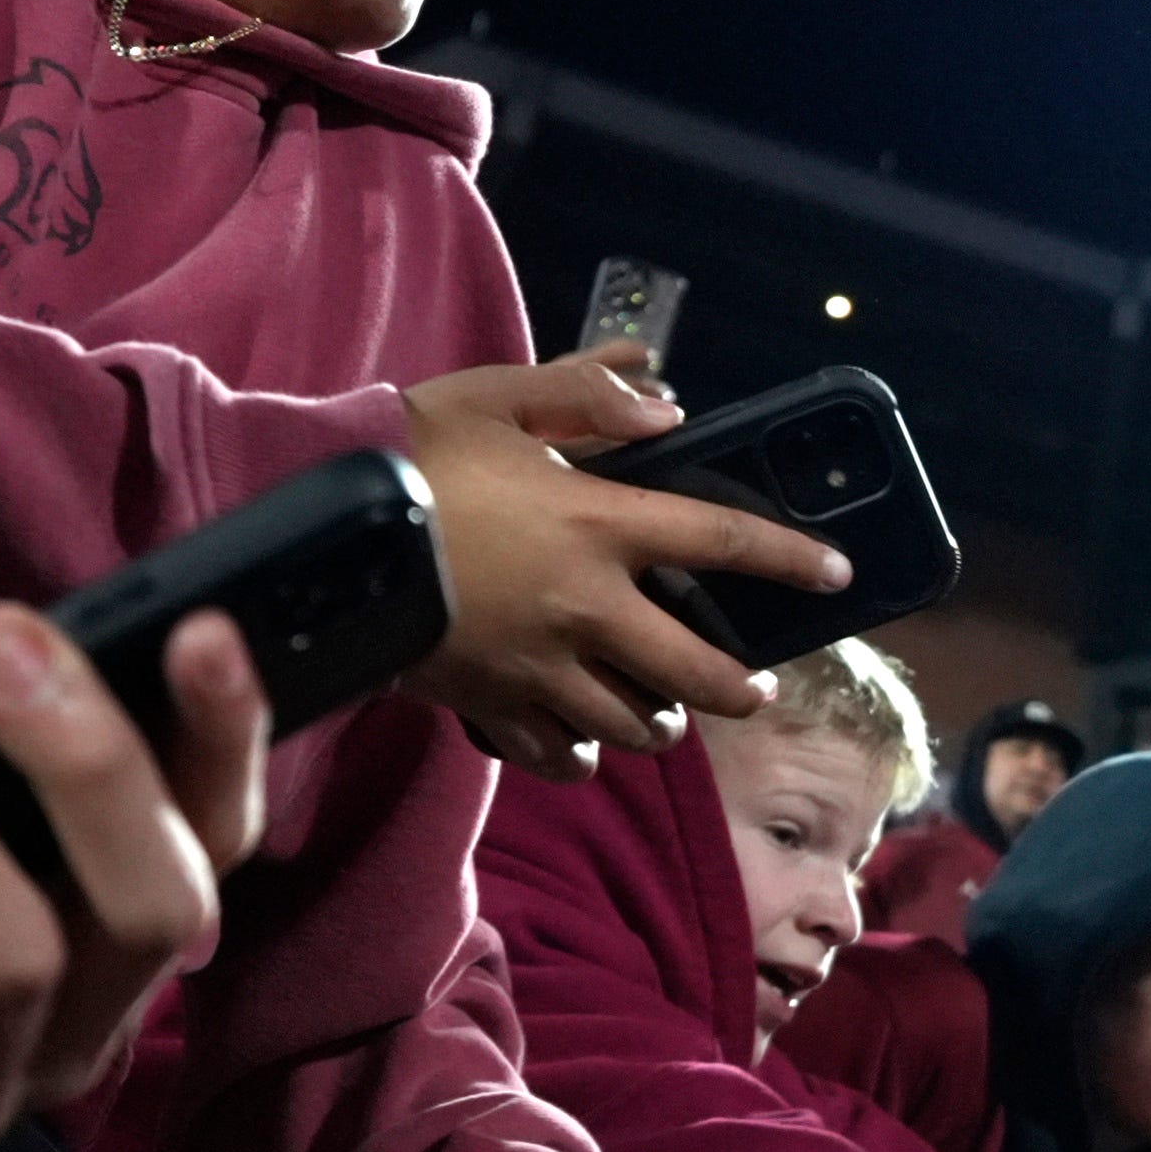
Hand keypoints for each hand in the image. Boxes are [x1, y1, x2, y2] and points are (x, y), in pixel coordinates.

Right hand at [398, 358, 850, 772]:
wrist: (316, 540)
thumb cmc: (407, 457)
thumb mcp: (496, 396)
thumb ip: (586, 395)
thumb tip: (666, 407)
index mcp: (598, 525)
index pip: (723, 544)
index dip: (791, 560)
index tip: (834, 575)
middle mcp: (586, 608)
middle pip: (697, 673)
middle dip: (738, 687)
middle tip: (754, 687)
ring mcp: (541, 669)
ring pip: (636, 726)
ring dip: (661, 723)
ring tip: (662, 712)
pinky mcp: (493, 708)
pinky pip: (560, 757)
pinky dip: (580, 755)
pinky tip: (582, 742)